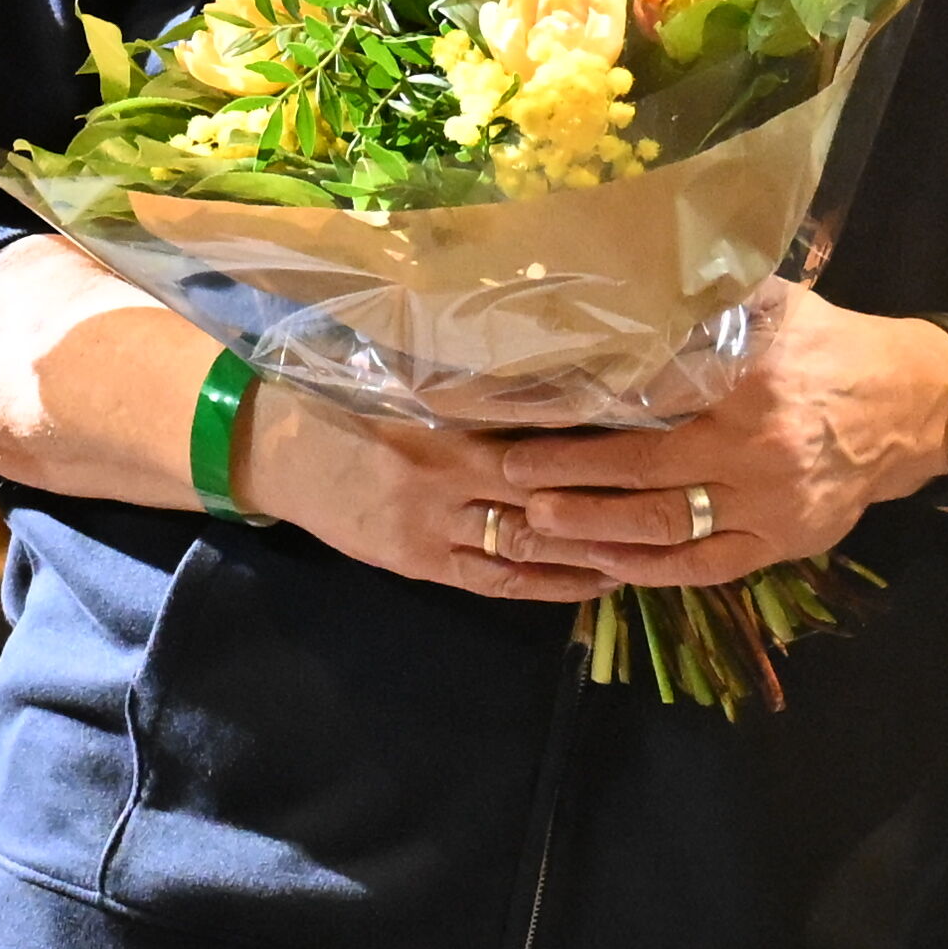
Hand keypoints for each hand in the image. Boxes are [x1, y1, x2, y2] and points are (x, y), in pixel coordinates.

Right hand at [237, 388, 625, 610]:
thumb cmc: (347, 396)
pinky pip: (497, 580)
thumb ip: (475, 376)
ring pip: (529, 538)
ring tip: (654, 541)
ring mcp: (430, 521)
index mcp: (440, 409)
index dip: (595, 423)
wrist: (272, 446)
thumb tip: (562, 365)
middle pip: (544, 483)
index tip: (655, 417)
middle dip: (609, 490)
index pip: (533, 416)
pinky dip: (552, 583)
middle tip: (675, 488)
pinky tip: (598, 580)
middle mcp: (441, 466)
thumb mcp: (406, 371)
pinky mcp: (420, 561)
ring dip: (593, 543)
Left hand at [483, 283, 947, 585]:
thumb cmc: (827, 347)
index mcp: (747, 378)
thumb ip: (707, 298)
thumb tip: (627, 269)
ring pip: (666, 526)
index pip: (647, 398)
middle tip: (508, 476)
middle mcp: (755, 446)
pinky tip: (603, 564)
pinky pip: (705, 566)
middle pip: (643, 470)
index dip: (581, 409)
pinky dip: (649, 569)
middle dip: (568, 476)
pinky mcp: (783, 543)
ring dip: (594, 529)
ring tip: (537, 524)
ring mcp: (769, 503)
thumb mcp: (774, 303)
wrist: (912, 408)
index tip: (524, 409)